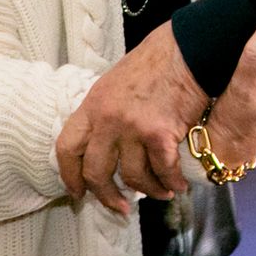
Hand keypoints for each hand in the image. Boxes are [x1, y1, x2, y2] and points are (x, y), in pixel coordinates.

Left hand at [56, 21, 207, 213]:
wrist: (189, 47)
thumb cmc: (157, 60)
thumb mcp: (116, 82)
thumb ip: (106, 112)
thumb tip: (107, 145)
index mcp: (93, 105)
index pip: (66, 149)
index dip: (70, 176)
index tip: (79, 192)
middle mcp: (108, 119)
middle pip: (96, 172)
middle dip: (108, 197)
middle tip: (120, 207)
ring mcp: (133, 128)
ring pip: (134, 177)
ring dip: (148, 191)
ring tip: (160, 193)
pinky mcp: (161, 134)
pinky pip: (163, 170)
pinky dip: (172, 183)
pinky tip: (178, 185)